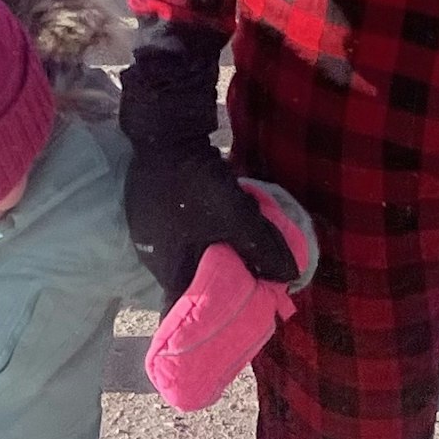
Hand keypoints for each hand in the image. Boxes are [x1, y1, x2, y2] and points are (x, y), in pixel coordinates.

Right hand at [120, 24, 298, 299]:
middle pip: (192, 276)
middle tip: (252, 277)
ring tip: (243, 248)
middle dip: (222, 277)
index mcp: (166, 266)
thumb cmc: (193, 184)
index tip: (245, 308)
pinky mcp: (153, 205)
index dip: (220, 307)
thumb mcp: (235, 217)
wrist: (163, 130)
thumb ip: (261, 248)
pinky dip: (204, 232)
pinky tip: (223, 222)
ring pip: (189, 251)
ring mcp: (149, 229)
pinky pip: (185, 231)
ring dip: (214, 252)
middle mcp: (152, 254)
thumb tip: (289, 276)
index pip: (192, 302)